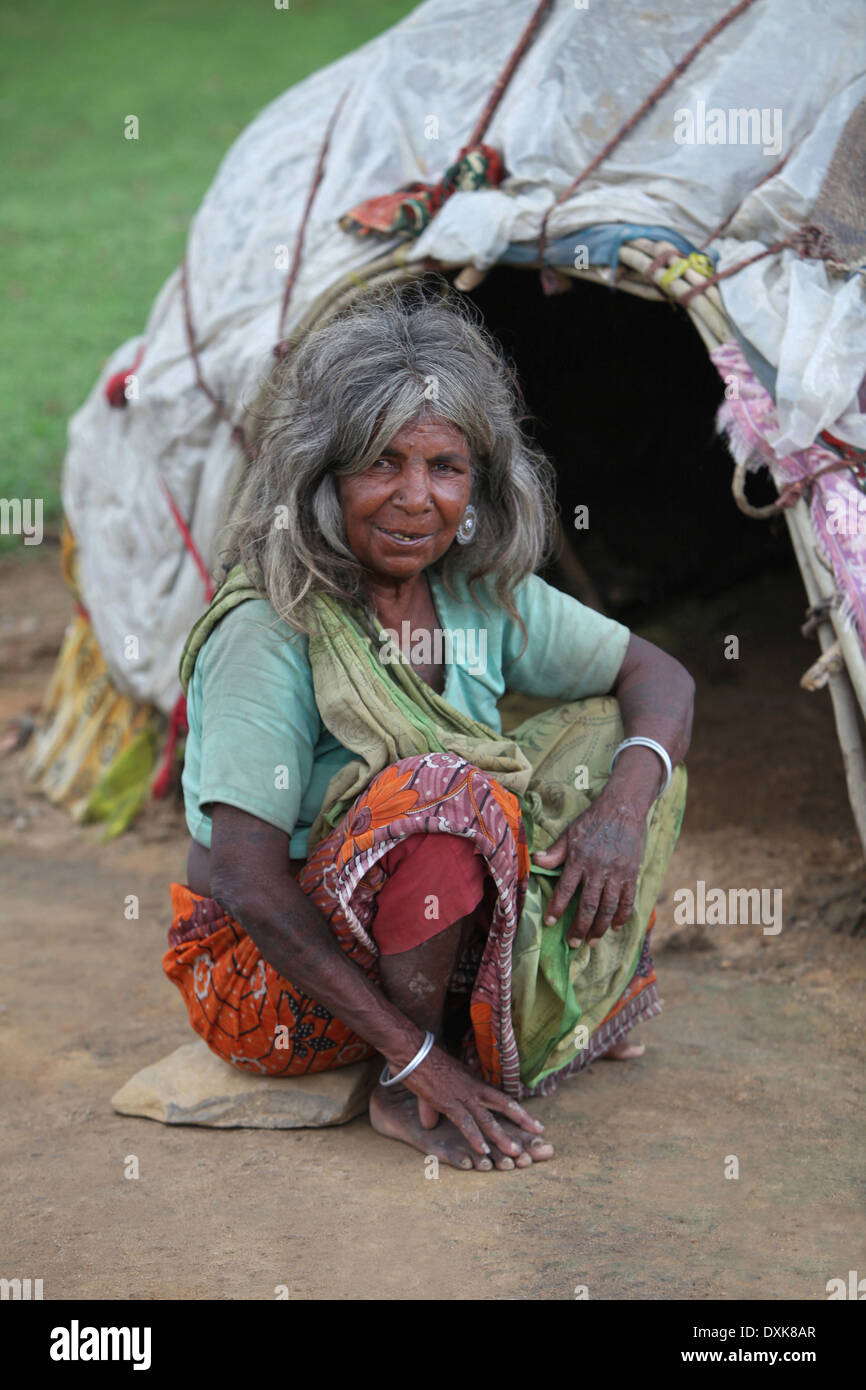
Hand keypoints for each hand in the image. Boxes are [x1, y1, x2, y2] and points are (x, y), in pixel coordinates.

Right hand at [401, 1044, 544, 1158]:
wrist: (412, 1050)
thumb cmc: (423, 1063)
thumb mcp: (436, 1085)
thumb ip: (434, 1107)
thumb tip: (429, 1123)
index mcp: (473, 1083)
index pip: (501, 1098)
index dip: (518, 1110)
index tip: (533, 1121)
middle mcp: (472, 1090)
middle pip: (503, 1105)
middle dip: (522, 1120)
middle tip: (539, 1132)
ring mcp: (462, 1096)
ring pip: (487, 1119)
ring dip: (501, 1137)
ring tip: (515, 1152)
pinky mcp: (447, 1103)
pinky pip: (465, 1123)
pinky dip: (474, 1137)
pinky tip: (482, 1150)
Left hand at [531, 795, 643, 944]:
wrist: (623, 809)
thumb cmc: (592, 822)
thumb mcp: (569, 834)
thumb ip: (554, 852)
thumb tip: (535, 861)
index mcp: (579, 860)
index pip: (565, 890)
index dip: (557, 908)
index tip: (549, 922)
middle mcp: (598, 870)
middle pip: (588, 906)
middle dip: (580, 928)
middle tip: (573, 943)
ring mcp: (617, 874)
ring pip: (608, 908)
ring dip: (600, 928)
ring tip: (592, 941)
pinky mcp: (631, 874)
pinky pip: (627, 900)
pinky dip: (621, 916)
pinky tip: (615, 926)